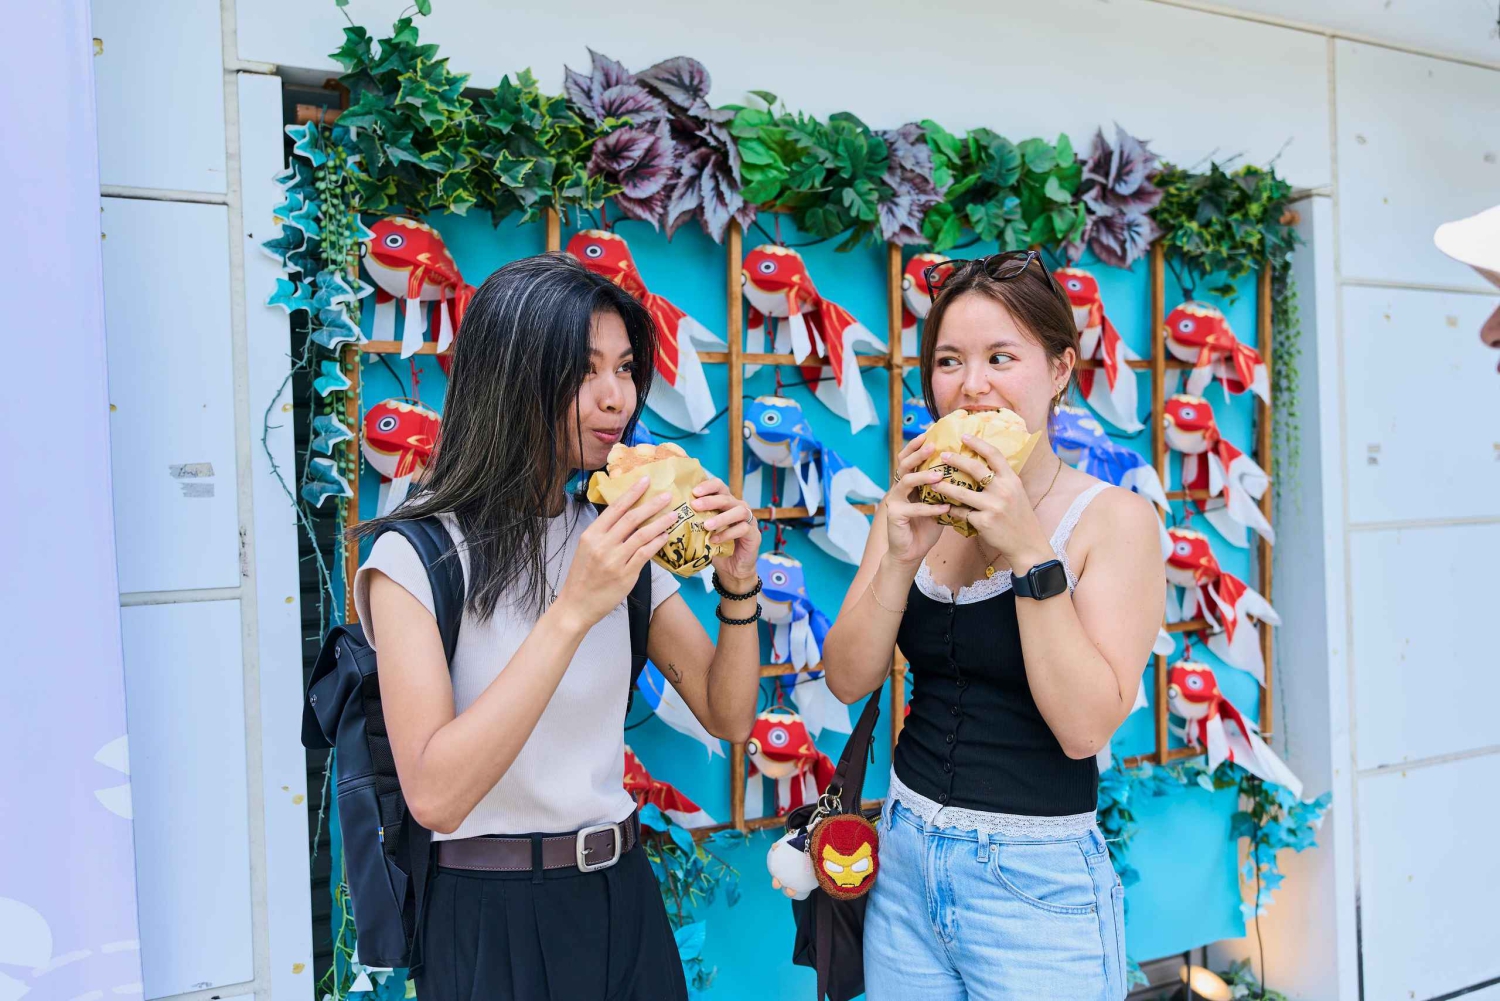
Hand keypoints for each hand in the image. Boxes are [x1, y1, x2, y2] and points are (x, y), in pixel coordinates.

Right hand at [555, 477, 676, 629]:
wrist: (576, 605)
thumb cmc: (582, 576)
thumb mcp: (586, 548)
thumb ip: (605, 533)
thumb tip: (627, 516)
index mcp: (591, 534)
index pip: (615, 508)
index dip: (632, 492)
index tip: (645, 480)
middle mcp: (602, 545)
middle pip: (631, 518)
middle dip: (651, 504)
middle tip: (667, 495)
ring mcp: (614, 560)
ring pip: (642, 534)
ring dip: (660, 522)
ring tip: (673, 514)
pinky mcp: (625, 575)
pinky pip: (645, 554)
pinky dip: (657, 543)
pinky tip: (665, 536)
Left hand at [692, 476, 761, 587]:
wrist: (732, 569)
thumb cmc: (716, 546)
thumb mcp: (703, 531)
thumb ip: (695, 520)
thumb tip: (673, 513)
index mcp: (726, 502)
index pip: (719, 486)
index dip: (708, 486)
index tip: (694, 492)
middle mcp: (739, 507)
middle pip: (727, 497)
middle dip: (710, 501)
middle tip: (695, 506)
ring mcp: (749, 520)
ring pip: (739, 511)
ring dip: (721, 517)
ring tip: (706, 525)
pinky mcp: (754, 534)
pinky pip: (743, 529)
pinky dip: (728, 534)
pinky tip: (715, 540)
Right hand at [883, 434, 950, 567]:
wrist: (910, 551)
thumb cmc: (926, 526)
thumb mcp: (937, 503)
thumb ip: (945, 488)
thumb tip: (969, 471)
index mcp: (908, 483)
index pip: (909, 458)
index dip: (916, 446)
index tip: (930, 434)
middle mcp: (898, 488)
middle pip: (904, 464)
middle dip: (918, 454)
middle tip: (933, 447)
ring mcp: (894, 501)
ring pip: (906, 483)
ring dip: (923, 477)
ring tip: (939, 475)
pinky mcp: (895, 516)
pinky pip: (914, 509)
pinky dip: (931, 508)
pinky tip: (946, 507)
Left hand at [929, 435, 1052, 570]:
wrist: (1027, 544)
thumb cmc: (1019, 516)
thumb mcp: (1016, 492)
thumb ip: (1002, 479)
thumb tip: (983, 463)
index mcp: (1012, 479)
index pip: (994, 454)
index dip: (978, 443)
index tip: (964, 436)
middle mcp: (1004, 490)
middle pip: (975, 468)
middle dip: (956, 460)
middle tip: (942, 455)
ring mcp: (993, 506)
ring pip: (962, 492)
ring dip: (945, 486)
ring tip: (933, 482)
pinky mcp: (984, 522)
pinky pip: (961, 513)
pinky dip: (951, 510)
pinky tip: (943, 507)